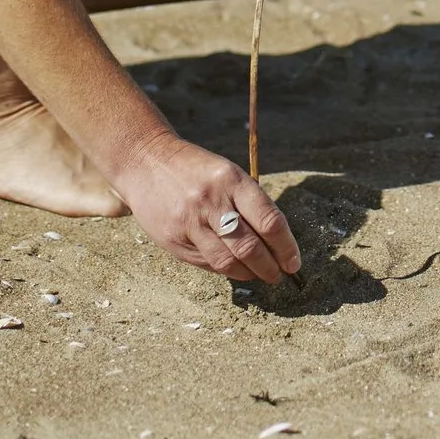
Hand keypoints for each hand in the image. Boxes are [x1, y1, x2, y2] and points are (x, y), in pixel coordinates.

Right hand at [113, 136, 301, 284]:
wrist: (146, 162)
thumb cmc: (196, 169)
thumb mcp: (228, 173)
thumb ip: (249, 203)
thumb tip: (276, 242)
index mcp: (232, 181)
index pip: (269, 221)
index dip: (286, 247)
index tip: (294, 262)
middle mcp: (211, 202)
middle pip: (250, 248)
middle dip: (271, 268)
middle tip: (280, 275)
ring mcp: (190, 223)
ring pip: (227, 262)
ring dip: (250, 275)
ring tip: (260, 276)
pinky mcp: (173, 240)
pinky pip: (206, 263)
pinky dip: (225, 270)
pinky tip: (235, 270)